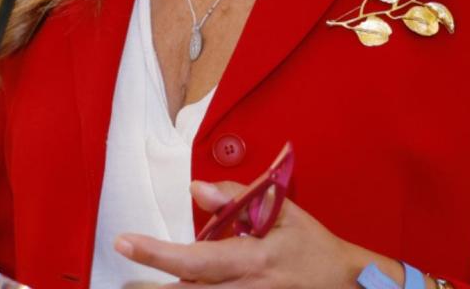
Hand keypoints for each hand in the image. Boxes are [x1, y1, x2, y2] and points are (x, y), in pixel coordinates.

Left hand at [114, 179, 391, 287]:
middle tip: (121, 281)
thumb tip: (198, 191)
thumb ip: (239, 199)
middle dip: (152, 288)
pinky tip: (179, 287)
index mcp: (253, 260)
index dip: (156, 253)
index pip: (195, 259)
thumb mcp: (284, 212)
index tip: (124, 243)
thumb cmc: (313, 247)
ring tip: (140, 286)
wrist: (348, 285)